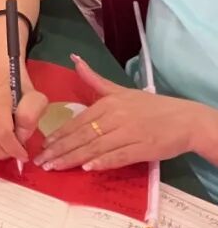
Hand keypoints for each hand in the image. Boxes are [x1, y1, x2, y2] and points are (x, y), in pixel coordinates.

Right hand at [0, 79, 47, 162]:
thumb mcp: (36, 100)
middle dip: (6, 153)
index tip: (24, 155)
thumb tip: (19, 138)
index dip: (14, 149)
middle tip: (16, 151)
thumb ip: (30, 118)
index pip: (2, 132)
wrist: (0, 82)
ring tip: (5, 148)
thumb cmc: (21, 93)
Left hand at [33, 55, 198, 170]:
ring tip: (56, 167)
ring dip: (74, 159)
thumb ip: (95, 80)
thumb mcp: (120, 90)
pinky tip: (88, 168)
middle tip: (42, 162)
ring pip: (96, 147)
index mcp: (107, 104)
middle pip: (82, 135)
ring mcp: (129, 133)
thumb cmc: (151, 106)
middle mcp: (115, 117)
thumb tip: (75, 59)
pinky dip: (103, 162)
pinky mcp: (143, 148)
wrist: (185, 119)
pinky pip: (119, 156)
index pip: (77, 121)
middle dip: (60, 150)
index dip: (59, 135)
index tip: (43, 145)